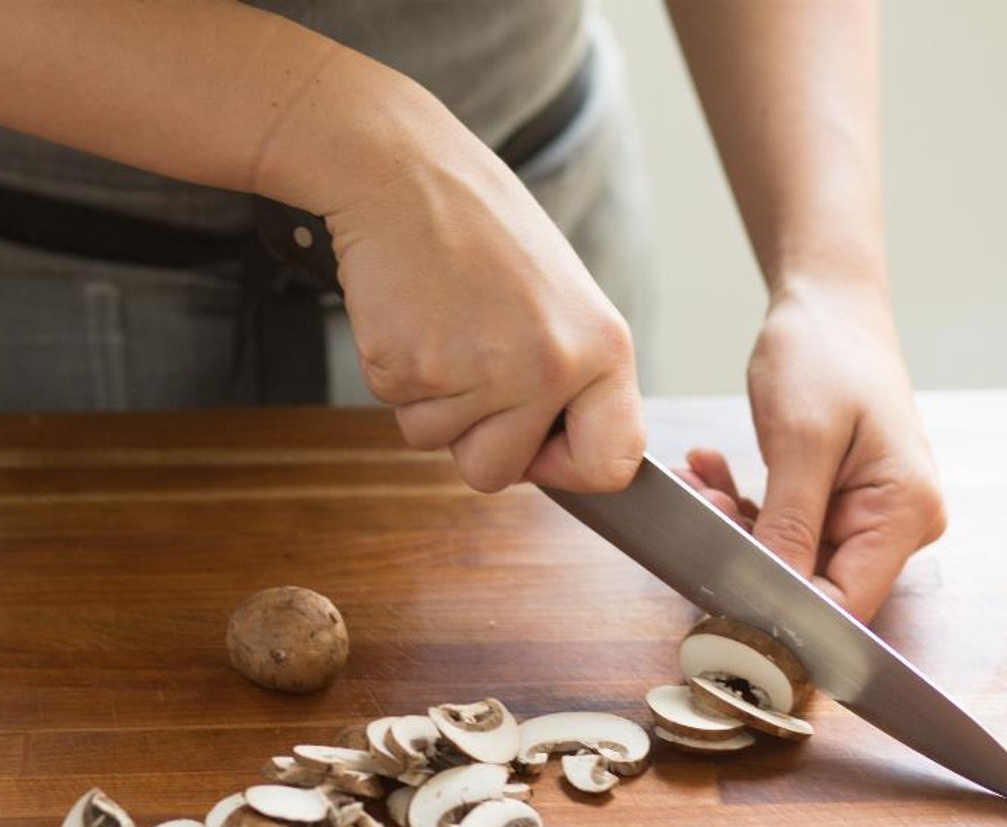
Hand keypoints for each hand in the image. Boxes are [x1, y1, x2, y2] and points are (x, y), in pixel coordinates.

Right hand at [323, 117, 644, 493]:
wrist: (404, 174)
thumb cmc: (482, 231)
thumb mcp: (562, 301)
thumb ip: (571, 380)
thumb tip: (558, 458)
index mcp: (602, 347)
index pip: (611, 463)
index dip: (568, 467)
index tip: (541, 445)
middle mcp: (549, 366)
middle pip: (498, 472)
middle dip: (472, 436)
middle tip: (468, 360)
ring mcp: (478, 371)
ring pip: (437, 443)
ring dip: (429, 399)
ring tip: (441, 324)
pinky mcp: (409, 367)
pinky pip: (396, 409)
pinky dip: (394, 373)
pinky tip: (410, 316)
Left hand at [680, 283, 946, 621]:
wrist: (827, 305)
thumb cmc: (823, 356)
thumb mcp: (800, 441)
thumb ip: (789, 525)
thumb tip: (771, 599)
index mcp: (904, 512)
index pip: (843, 605)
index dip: (780, 612)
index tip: (718, 584)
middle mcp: (897, 524)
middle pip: (811, 583)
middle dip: (744, 554)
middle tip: (699, 506)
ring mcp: (867, 515)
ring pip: (786, 557)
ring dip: (731, 525)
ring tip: (697, 480)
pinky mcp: (836, 504)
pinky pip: (781, 529)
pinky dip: (738, 506)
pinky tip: (707, 471)